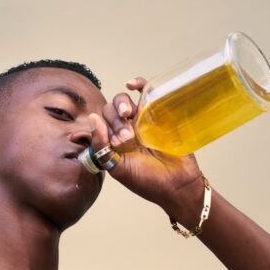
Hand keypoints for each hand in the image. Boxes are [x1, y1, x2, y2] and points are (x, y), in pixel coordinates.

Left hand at [88, 77, 205, 220]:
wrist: (176, 186)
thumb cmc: (147, 181)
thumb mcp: (118, 168)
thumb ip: (101, 147)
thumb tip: (92, 120)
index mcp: (113, 142)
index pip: (100, 123)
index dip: (104, 127)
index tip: (117, 141)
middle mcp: (126, 129)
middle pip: (110, 110)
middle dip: (114, 120)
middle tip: (127, 136)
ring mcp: (142, 120)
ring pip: (124, 101)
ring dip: (121, 104)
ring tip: (128, 115)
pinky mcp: (159, 113)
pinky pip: (146, 92)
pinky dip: (138, 84)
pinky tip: (131, 84)